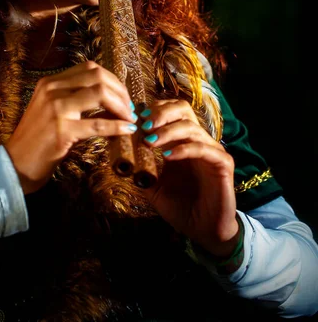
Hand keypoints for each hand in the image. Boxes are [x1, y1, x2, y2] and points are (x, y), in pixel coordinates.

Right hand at [5, 61, 136, 193]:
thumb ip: (74, 99)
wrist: (14, 164)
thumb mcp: (51, 110)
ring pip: (100, 94)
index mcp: (50, 82)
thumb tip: (110, 98)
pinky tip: (127, 130)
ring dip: (121, 106)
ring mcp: (56, 109)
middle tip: (129, 108)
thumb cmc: (36, 139)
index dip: (111, 79)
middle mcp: (52, 90)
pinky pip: (98, 124)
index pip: (89, 68)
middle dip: (120, 91)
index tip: (121, 95)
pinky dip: (117, 126)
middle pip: (98, 77)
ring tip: (130, 118)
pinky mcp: (62, 131)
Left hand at [140, 99, 238, 257]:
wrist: (205, 232)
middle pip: (183, 110)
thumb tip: (119, 159)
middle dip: (161, 113)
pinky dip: (184, 149)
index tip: (135, 119)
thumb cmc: (181, 208)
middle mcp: (198, 141)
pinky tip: (168, 156)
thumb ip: (141, 171)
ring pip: (191, 128)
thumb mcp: (154, 188)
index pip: (171, 111)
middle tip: (144, 124)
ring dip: (168, 131)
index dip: (154, 110)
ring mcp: (212, 150)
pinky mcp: (223, 164)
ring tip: (150, 142)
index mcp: (182, 142)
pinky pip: (204, 149)